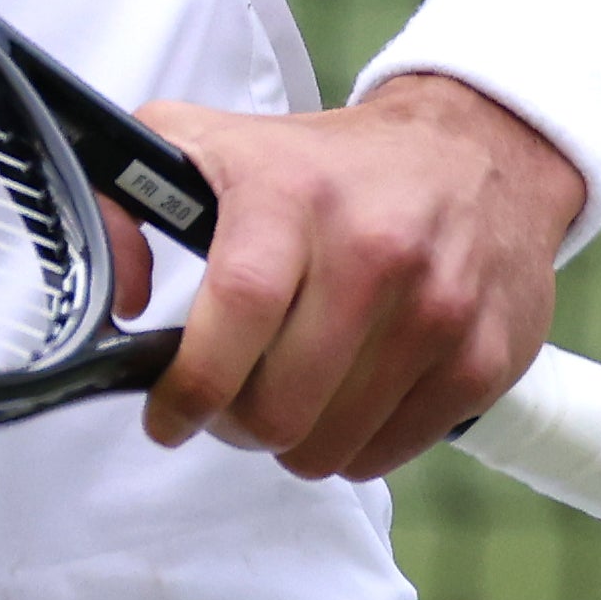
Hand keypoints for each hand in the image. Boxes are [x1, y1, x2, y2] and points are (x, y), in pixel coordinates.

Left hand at [112, 79, 580, 482]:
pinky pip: (387, 454)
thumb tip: (115, 298)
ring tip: (290, 395)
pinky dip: (353, 446)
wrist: (480, 148)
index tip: (167, 417)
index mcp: (295, 196)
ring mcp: (438, 310)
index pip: (237, 310)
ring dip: (291, 441)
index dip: (190, 386)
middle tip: (230, 402)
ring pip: (328, 448)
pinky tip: (349, 396)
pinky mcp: (484, 359)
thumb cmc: (331, 165)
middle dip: (234, 424)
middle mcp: (375, 252)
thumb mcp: (214, 144)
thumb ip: (123, 200)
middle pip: (277, 408)